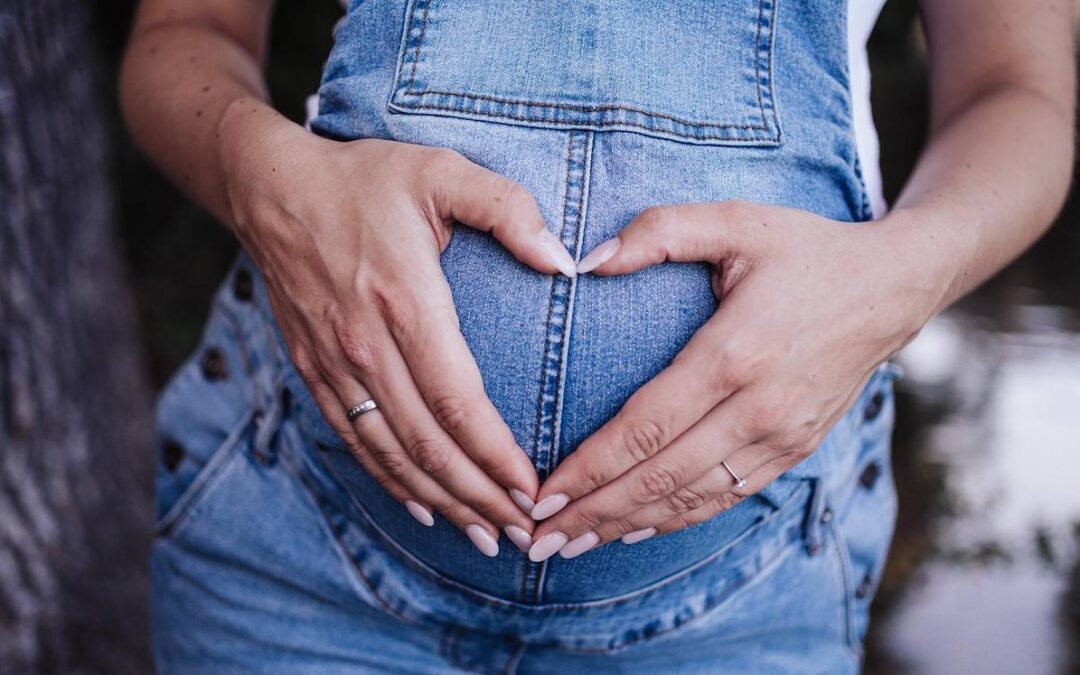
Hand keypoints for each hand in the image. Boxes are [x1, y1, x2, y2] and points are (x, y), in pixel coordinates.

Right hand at [221, 114, 577, 555]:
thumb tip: (563, 261)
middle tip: (522, 534)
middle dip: (478, 496)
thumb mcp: (442, 172)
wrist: (271, 188)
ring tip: (483, 536)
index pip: (457, 401)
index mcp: (406, 300)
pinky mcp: (315, 371)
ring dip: (441, 501)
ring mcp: (335, 364)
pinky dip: (390, 481)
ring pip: (392, 454)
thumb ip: (508, 210)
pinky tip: (423, 507)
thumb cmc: (365, 178)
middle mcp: (367, 344)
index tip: (533, 490)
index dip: (495, 455)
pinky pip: (356, 441)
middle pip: (428, 443)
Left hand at [527, 201, 937, 560]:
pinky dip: (675, 520)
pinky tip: (633, 530)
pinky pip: (725, 498)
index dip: (589, 469)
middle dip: (592, 512)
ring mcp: (781, 437)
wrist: (894, 287)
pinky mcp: (795, 450)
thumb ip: (659, 232)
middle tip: (536, 538)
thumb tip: (585, 261)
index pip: (645, 428)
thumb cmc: (807, 250)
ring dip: (625, 526)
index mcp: (735, 353)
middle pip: (659, 477)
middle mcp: (759, 408)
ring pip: (690, 499)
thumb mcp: (736, 221)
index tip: (540, 494)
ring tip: (569, 546)